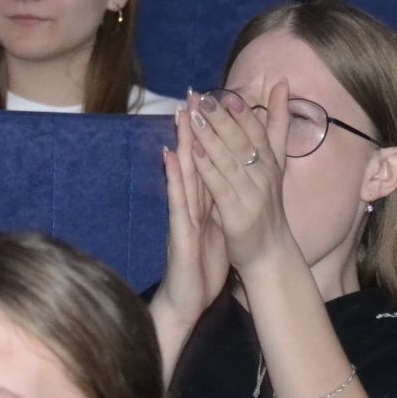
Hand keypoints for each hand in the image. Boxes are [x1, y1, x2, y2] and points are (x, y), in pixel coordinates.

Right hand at [152, 102, 231, 331]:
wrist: (187, 301)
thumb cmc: (202, 266)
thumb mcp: (215, 229)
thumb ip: (216, 204)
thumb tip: (225, 182)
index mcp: (204, 203)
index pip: (207, 163)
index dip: (211, 136)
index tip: (213, 105)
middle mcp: (191, 205)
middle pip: (193, 162)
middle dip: (194, 129)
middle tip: (193, 96)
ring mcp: (183, 216)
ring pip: (183, 175)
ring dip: (181, 143)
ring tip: (180, 115)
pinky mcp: (179, 233)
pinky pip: (178, 202)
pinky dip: (174, 179)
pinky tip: (171, 158)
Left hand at [187, 83, 300, 274]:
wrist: (271, 255)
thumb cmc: (268, 208)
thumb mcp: (276, 166)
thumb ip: (276, 129)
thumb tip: (281, 89)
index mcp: (272, 165)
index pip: (259, 132)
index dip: (244, 113)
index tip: (229, 93)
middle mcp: (265, 177)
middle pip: (243, 142)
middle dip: (222, 118)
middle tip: (204, 97)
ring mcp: (252, 196)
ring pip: (229, 160)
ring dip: (210, 137)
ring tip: (194, 116)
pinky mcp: (237, 214)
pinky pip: (220, 186)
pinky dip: (207, 167)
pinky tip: (193, 152)